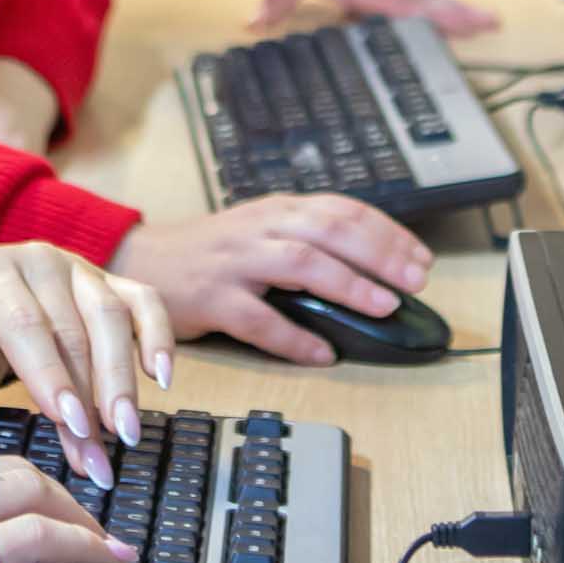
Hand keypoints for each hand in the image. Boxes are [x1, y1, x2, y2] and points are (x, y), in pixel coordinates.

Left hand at [0, 243, 175, 487]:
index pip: (22, 323)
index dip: (49, 374)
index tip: (72, 423)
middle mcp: (35, 263)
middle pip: (73, 327)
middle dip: (90, 394)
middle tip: (103, 449)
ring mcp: (77, 267)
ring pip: (111, 316)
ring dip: (123, 378)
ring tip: (127, 432)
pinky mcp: (108, 280)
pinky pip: (144, 301)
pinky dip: (159, 336)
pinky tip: (162, 378)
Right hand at [108, 194, 433, 366]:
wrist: (141, 261)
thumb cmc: (212, 253)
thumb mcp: (261, 231)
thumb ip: (308, 239)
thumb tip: (377, 268)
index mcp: (276, 210)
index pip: (341, 210)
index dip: (387, 232)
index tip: (422, 258)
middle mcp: (258, 228)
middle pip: (327, 229)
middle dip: (378, 253)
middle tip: (415, 280)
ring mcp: (233, 261)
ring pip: (298, 262)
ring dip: (346, 283)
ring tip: (382, 306)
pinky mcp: (210, 297)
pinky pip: (257, 319)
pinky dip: (294, 337)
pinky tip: (322, 352)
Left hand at [252, 0, 500, 36]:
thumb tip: (255, 21)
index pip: (399, 5)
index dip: (427, 16)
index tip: (454, 21)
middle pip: (424, 1)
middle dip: (458, 12)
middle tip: (492, 21)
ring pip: (424, 0)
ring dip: (453, 11)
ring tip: (486, 23)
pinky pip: (414, 0)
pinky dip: (435, 10)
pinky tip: (451, 22)